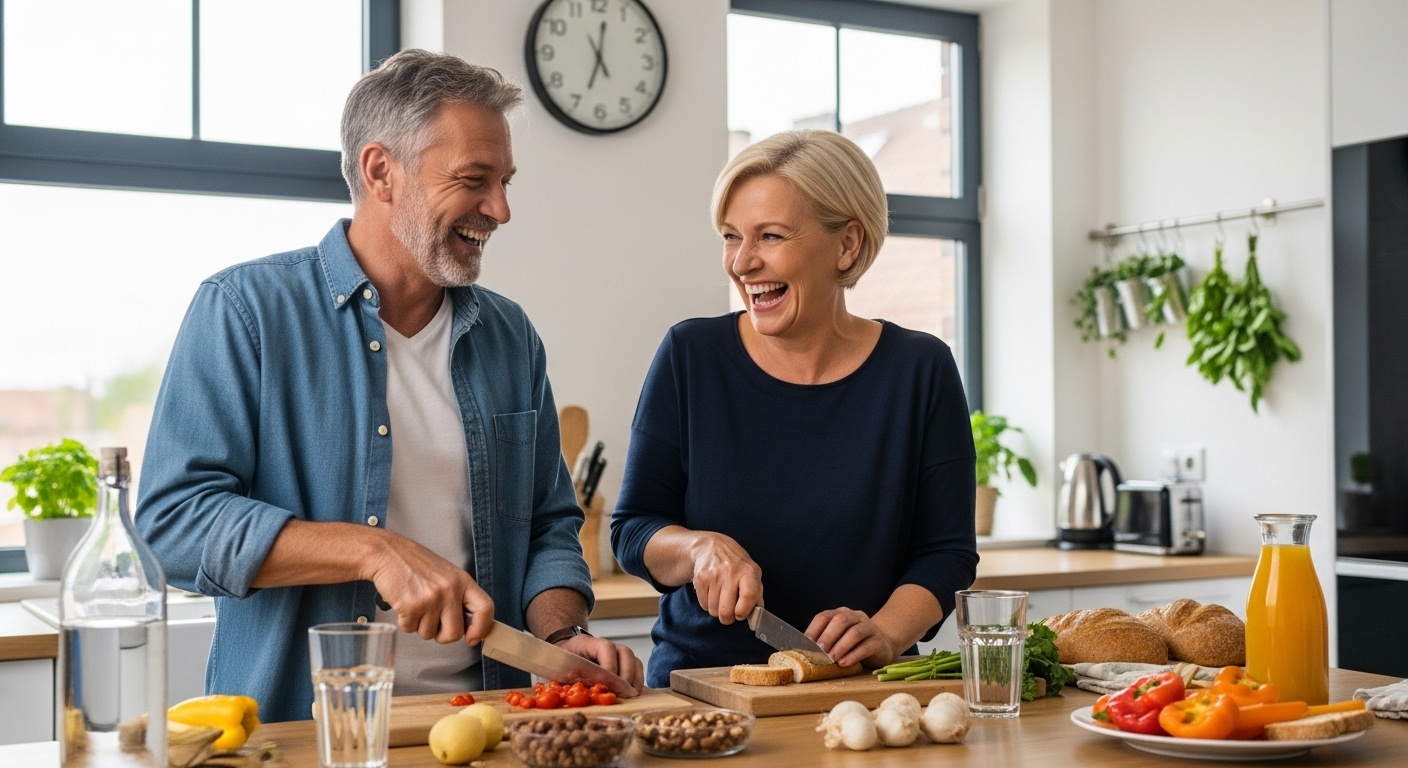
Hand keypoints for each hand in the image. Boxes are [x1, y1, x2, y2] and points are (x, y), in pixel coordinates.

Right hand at [365, 530, 494, 644]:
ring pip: (429, 634)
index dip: (481, 629)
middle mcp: (450, 590)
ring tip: (414, 603)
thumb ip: (458, 596)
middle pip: (455, 633)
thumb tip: (467, 626)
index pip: (485, 608)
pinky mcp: (411, 606)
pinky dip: (405, 621)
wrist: (387, 553)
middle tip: (432, 622)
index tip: (472, 638)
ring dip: (419, 625)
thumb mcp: (446, 575)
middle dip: (442, 635)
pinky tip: (403, 603)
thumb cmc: (414, 564)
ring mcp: (431, 598)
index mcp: (462, 580)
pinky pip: (410, 629)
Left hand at [556, 634, 644, 692]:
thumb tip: (582, 689)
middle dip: (625, 675)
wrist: (570, 650)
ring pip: (634, 660)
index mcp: (589, 643)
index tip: (607, 685)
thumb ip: (571, 674)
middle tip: (620, 693)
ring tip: (630, 695)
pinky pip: (637, 667)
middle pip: (625, 653)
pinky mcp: (624, 662)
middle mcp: (608, 645)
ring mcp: (618, 652)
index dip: (610, 666)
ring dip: (634, 679)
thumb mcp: (562, 665)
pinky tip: (632, 693)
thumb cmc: (565, 659)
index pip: (606, 648)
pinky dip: (637, 680)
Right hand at [688, 532, 763, 624]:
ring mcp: (714, 575)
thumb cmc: (736, 564)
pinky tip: (712, 594)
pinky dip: (708, 604)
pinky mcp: (700, 578)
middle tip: (729, 613)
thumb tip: (757, 617)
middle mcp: (731, 572)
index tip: (741, 614)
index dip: (744, 611)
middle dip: (728, 618)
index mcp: (749, 572)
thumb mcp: (753, 573)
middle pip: (726, 610)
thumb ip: (757, 594)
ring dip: (717, 610)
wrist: (712, 547)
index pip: (749, 596)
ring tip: (721, 599)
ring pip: (713, 610)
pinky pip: (703, 604)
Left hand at [806, 607, 898, 668]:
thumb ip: (825, 642)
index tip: (806, 643)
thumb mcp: (838, 640)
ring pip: (855, 632)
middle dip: (828, 636)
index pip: (825, 616)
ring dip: (841, 646)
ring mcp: (869, 627)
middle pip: (841, 620)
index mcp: (840, 614)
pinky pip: (866, 646)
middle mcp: (855, 617)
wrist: (882, 645)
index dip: (814, 629)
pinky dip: (853, 655)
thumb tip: (805, 652)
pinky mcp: (879, 641)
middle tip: (820, 651)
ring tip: (832, 659)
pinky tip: (844, 663)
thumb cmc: (854, 644)